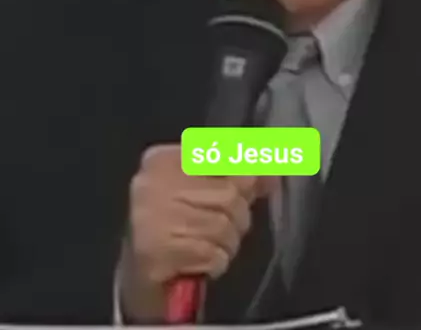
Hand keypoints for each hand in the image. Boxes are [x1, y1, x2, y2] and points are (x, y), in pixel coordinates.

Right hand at [118, 144, 272, 321]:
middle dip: (237, 217)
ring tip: (213, 247)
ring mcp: (152, 215)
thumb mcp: (205, 192)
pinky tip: (205, 261)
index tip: (258, 182)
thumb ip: (238, 178)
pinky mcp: (157, 249)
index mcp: (163, 160)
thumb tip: (273, 172)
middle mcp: (153, 182)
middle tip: (227, 228)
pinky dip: (216, 261)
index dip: (245, 169)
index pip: (217, 152)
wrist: (140, 274)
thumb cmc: (177, 225)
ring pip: (222, 225)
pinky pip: (211, 253)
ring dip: (227, 243)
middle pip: (227, 193)